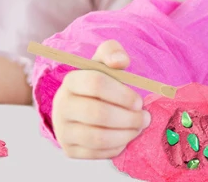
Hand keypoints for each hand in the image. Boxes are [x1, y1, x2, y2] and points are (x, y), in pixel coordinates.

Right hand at [52, 40, 149, 158]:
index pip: (96, 83)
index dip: (122, 94)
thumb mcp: (104, 61)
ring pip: (98, 138)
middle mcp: (62, 106)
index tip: (139, 101)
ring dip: (125, 134)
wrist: (80, 104)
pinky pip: (97, 154)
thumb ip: (113, 52)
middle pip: (97, 113)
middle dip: (127, 118)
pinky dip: (116, 147)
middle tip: (145, 118)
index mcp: (71, 81)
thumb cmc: (98, 80)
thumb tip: (120, 61)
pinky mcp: (70, 150)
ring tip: (138, 128)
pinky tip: (125, 137)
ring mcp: (64, 130)